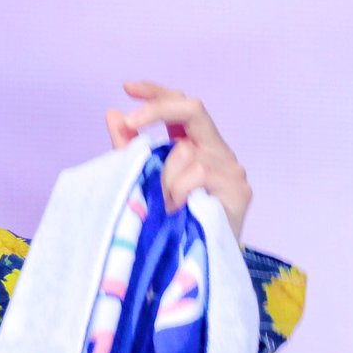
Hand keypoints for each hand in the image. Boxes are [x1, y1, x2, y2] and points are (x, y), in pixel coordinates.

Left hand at [105, 81, 251, 241]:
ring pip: (187, 150)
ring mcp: (232, 168)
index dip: (156, 91)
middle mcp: (217, 150)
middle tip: (132, 123)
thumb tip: (113, 113)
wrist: (196, 265)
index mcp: (196, 144)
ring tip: (164, 205)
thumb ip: (129, 148)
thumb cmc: (171, 222)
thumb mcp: (143, 179)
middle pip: (193, 108)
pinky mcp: (239, 188)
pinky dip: (179, 191)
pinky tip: (178, 209)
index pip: (181, 105)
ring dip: (165, 177)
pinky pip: (198, 173)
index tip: (127, 87)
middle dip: (158, 110)